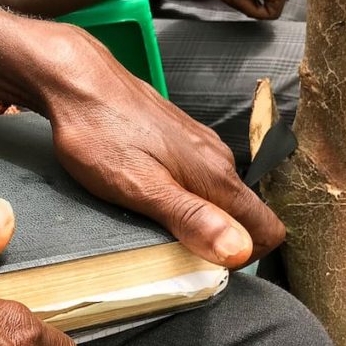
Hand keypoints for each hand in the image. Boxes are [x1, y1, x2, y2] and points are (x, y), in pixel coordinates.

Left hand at [44, 32, 284, 267]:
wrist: (78, 82)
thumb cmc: (101, 134)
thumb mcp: (142, 187)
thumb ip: (193, 219)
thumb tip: (240, 250)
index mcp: (217, 176)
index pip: (267, 230)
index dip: (244, 256)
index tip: (206, 264)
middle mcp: (219, 159)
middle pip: (245, 217)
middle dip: (218, 240)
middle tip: (169, 244)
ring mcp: (201, 147)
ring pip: (220, 198)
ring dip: (198, 219)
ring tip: (152, 218)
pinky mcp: (181, 139)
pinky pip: (199, 180)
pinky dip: (182, 196)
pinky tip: (147, 192)